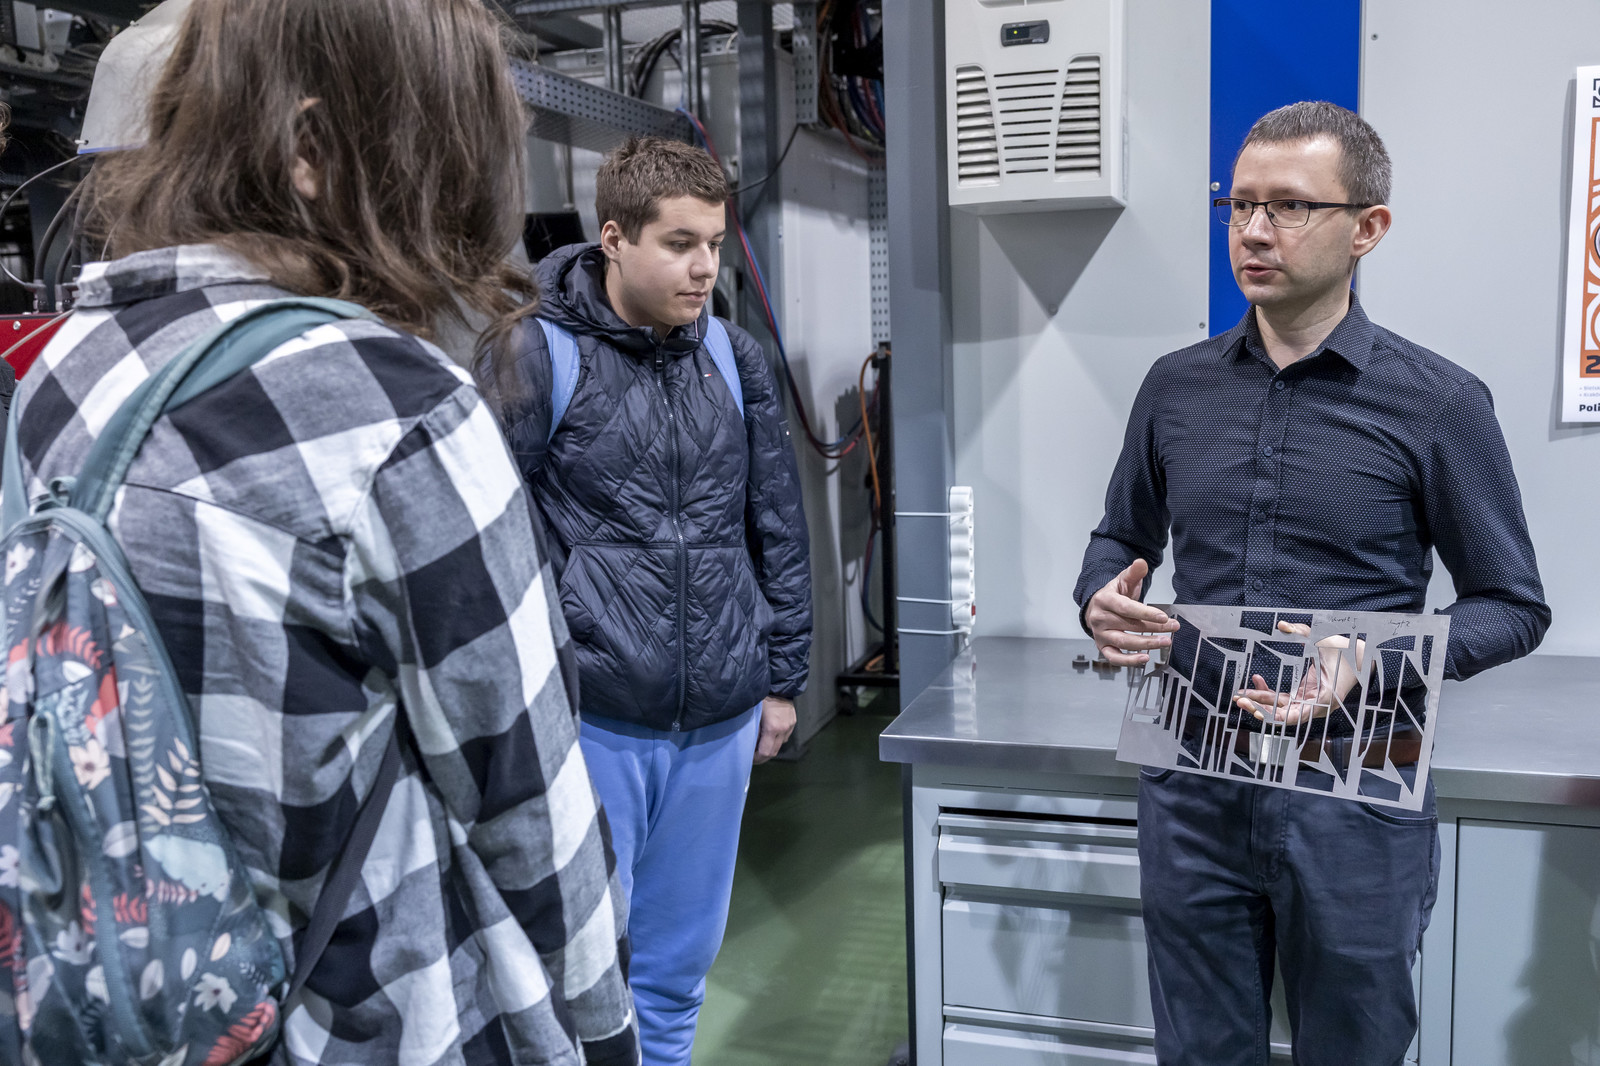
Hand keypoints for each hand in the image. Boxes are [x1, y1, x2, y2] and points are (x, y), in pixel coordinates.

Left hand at [754, 696, 795, 763]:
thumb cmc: (761, 697)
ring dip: (770, 747)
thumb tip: (749, 745)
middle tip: (753, 756)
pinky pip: (784, 736)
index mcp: (773, 727)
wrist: (778, 683)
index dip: (756, 758)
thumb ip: (752, 731)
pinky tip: (768, 735)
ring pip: (779, 745)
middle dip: (763, 756)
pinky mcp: (793, 722)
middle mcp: (784, 729)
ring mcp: (790, 726)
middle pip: (774, 752)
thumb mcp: (753, 714)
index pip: (766, 752)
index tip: (749, 757)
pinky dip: (776, 739)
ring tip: (759, 744)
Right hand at [1084, 559, 1178, 665]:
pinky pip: (1114, 657)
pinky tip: (1145, 658)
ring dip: (1146, 644)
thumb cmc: (1114, 595)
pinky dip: (1129, 661)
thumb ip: (1134, 572)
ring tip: (1165, 641)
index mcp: (1104, 600)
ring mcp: (1100, 634)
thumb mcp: (1123, 580)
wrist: (1096, 607)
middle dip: (1153, 628)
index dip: (1146, 613)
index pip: (1126, 608)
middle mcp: (1099, 618)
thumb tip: (1141, 563)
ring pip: (1124, 642)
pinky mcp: (1102, 647)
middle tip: (1173, 627)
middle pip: (1129, 625)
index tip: (1164, 617)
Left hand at [1235, 621, 1364, 725]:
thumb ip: (1302, 631)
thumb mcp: (1324, 639)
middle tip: (1239, 700)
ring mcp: (1310, 702)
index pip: (1297, 716)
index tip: (1259, 713)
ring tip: (1240, 694)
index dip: (1277, 717)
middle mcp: (1317, 705)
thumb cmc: (1346, 650)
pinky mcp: (1306, 696)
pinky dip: (1270, 693)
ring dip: (1261, 701)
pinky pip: (1284, 699)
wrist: (1362, 656)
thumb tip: (1281, 624)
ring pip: (1282, 707)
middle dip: (1260, 708)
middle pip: (1284, 714)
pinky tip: (1257, 680)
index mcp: (1325, 698)